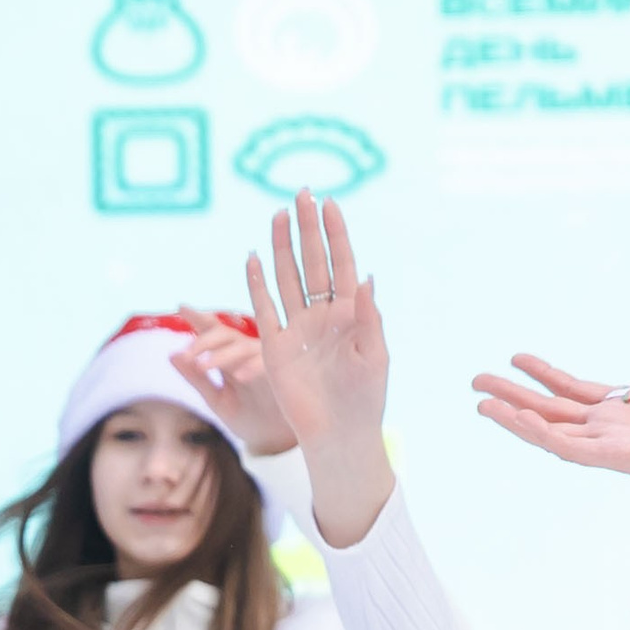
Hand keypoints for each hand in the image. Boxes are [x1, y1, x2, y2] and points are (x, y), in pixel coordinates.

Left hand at [179, 303, 293, 453]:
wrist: (274, 443)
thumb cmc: (247, 418)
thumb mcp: (216, 400)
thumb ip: (196, 379)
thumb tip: (172, 355)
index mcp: (228, 356)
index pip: (213, 331)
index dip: (198, 318)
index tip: (181, 307)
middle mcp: (246, 353)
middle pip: (224, 334)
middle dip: (203, 341)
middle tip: (187, 354)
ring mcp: (264, 362)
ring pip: (242, 346)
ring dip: (221, 355)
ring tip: (202, 366)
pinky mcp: (280, 375)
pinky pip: (265, 365)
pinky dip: (252, 368)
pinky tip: (238, 376)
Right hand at [242, 194, 387, 458]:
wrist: (339, 436)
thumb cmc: (365, 400)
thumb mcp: (374, 358)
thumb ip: (369, 318)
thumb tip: (368, 277)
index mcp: (352, 315)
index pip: (343, 264)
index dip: (336, 234)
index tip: (331, 203)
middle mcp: (323, 315)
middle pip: (313, 262)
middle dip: (309, 228)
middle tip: (303, 193)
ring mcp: (298, 328)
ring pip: (288, 277)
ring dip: (283, 246)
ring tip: (279, 214)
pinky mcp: (274, 346)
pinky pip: (264, 307)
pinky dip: (258, 282)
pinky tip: (255, 256)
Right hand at [472, 323, 629, 504]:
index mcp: (625, 410)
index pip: (574, 391)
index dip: (545, 375)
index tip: (517, 358)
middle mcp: (610, 428)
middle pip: (551, 410)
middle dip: (513, 395)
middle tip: (476, 381)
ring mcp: (609, 444)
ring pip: (550, 429)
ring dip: (514, 416)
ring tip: (481, 401)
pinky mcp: (613, 456)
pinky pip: (568, 446)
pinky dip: (539, 432)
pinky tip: (514, 417)